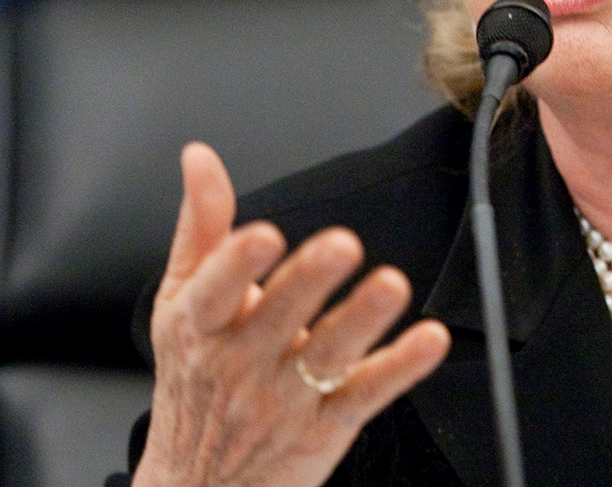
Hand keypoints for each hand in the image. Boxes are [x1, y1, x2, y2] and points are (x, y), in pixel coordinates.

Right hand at [133, 143, 450, 486]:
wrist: (197, 486)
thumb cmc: (195, 377)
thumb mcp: (182, 301)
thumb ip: (201, 225)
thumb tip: (200, 158)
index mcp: (202, 322)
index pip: (215, 290)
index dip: (238, 263)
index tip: (263, 233)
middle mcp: (243, 360)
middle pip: (280, 316)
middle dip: (310, 280)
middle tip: (342, 244)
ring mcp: (285, 397)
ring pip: (328, 356)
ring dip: (362, 319)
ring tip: (392, 285)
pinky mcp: (326, 426)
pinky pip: (367, 394)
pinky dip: (400, 368)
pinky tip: (429, 340)